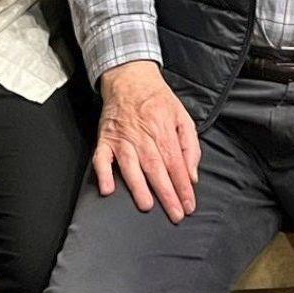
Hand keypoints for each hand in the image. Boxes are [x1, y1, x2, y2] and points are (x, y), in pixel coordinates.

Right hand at [95, 61, 199, 222]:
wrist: (130, 77)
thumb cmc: (158, 99)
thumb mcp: (183, 116)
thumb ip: (190, 147)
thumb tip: (192, 176)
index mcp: (164, 129)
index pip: (176, 163)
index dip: (183, 187)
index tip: (188, 205)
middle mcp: (143, 135)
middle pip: (156, 167)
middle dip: (167, 193)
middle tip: (175, 214)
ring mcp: (122, 138)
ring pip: (131, 165)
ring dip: (138, 186)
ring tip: (147, 205)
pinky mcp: (105, 139)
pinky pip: (101, 158)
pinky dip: (103, 173)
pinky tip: (107, 189)